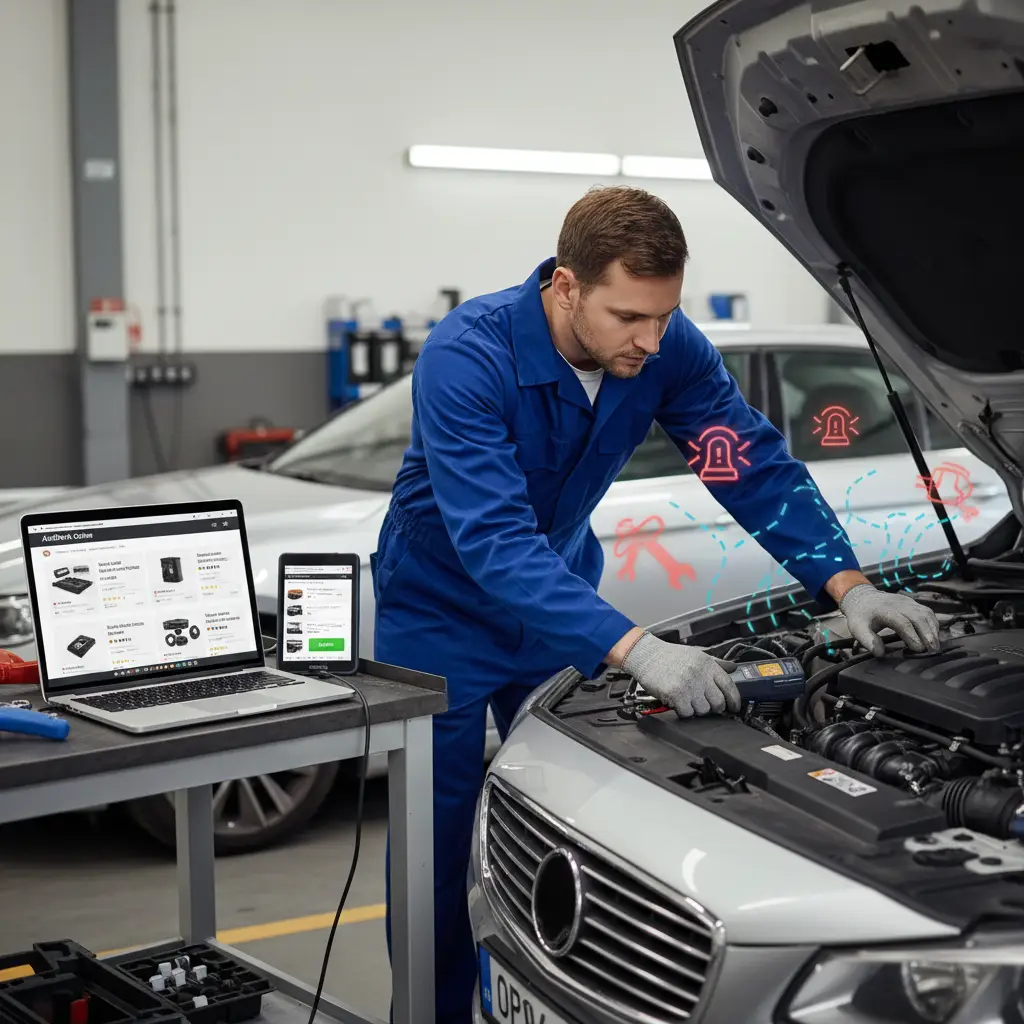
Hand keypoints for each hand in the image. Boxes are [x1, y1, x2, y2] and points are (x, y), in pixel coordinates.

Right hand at [622, 632, 740, 717]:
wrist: (646, 655)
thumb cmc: (669, 655)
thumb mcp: (696, 653)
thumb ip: (715, 662)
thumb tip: (732, 667)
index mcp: (707, 664)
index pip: (729, 685)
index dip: (734, 700)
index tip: (734, 707)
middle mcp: (699, 674)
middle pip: (718, 702)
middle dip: (715, 708)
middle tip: (708, 706)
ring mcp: (688, 685)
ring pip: (703, 710)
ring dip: (697, 709)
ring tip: (689, 700)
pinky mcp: (675, 695)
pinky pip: (687, 713)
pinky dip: (684, 711)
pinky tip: (679, 703)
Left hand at [838, 583, 940, 656]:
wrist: (862, 598)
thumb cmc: (861, 616)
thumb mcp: (857, 628)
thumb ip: (867, 640)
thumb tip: (879, 653)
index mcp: (884, 610)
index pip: (902, 622)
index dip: (911, 636)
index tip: (918, 649)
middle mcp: (898, 603)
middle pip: (918, 617)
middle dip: (928, 634)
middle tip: (933, 650)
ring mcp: (907, 601)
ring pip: (926, 613)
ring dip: (933, 629)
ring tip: (935, 646)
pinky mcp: (913, 603)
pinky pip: (927, 612)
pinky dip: (933, 624)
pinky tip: (933, 635)